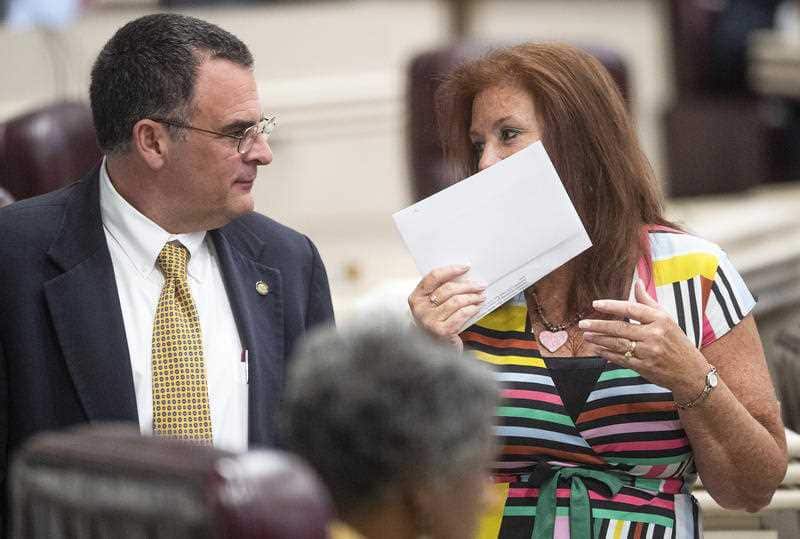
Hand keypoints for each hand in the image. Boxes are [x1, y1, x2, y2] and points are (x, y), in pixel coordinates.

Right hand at [408, 265, 486, 350]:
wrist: (434, 350)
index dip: (451, 270)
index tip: (466, 267)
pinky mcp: (442, 331)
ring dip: (472, 297)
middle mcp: (420, 309)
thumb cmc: (436, 322)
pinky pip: (461, 315)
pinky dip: (472, 309)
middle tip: (481, 285)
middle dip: (468, 285)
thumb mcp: (432, 306)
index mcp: (416, 297)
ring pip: (456, 301)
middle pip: (448, 289)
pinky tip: (478, 307)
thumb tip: (465, 276)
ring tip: (481, 296)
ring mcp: (430, 321)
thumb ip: (441, 291)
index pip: (433, 276)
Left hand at [578, 280, 708, 400]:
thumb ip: (648, 302)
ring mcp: (649, 353)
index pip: (632, 309)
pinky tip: (597, 349)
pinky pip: (621, 359)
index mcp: (661, 320)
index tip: (596, 304)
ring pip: (618, 344)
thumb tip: (637, 282)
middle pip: (621, 328)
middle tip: (583, 324)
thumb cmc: (678, 343)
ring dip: (599, 340)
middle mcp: (655, 335)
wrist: (692, 373)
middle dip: (599, 325)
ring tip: (587, 335)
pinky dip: (607, 354)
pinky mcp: (645, 368)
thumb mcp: (667, 319)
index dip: (612, 306)